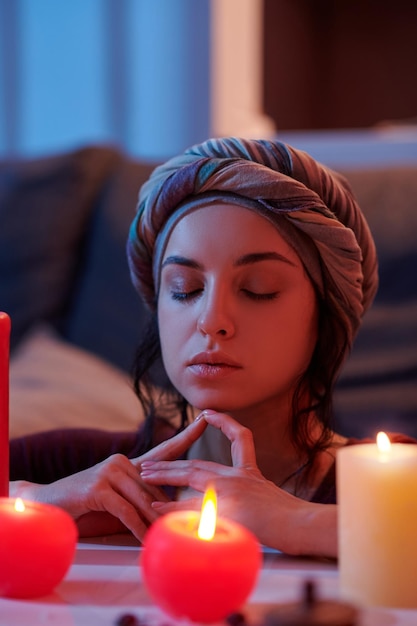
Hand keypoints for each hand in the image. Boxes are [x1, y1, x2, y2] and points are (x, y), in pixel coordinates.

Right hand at [10, 415, 207, 541]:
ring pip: (143, 500)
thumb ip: (140, 500)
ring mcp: (109, 472)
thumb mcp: (119, 501)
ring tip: (169, 537)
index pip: (165, 449)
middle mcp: (122, 462)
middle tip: (188, 524)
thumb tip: (167, 513)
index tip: (206, 419)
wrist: (50, 506)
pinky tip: (146, 539)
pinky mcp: (98, 488)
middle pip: (156, 488)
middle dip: (168, 510)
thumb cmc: (88, 508)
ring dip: (155, 523)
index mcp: (130, 463)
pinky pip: (126, 511)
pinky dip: (137, 527)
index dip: (186, 435)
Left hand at [140, 410, 337, 556]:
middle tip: (150, 462)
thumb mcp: (274, 503)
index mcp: (251, 473)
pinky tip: (154, 508)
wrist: (306, 526)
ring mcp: (232, 489)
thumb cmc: (298, 521)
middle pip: (199, 463)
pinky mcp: (228, 506)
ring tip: (145, 475)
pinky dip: (171, 508)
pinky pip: (191, 506)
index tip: (208, 414)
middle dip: (172, 462)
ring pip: (192, 475)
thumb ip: (253, 499)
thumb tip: (243, 506)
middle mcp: (239, 476)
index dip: (224, 423)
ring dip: (165, 475)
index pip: (240, 439)